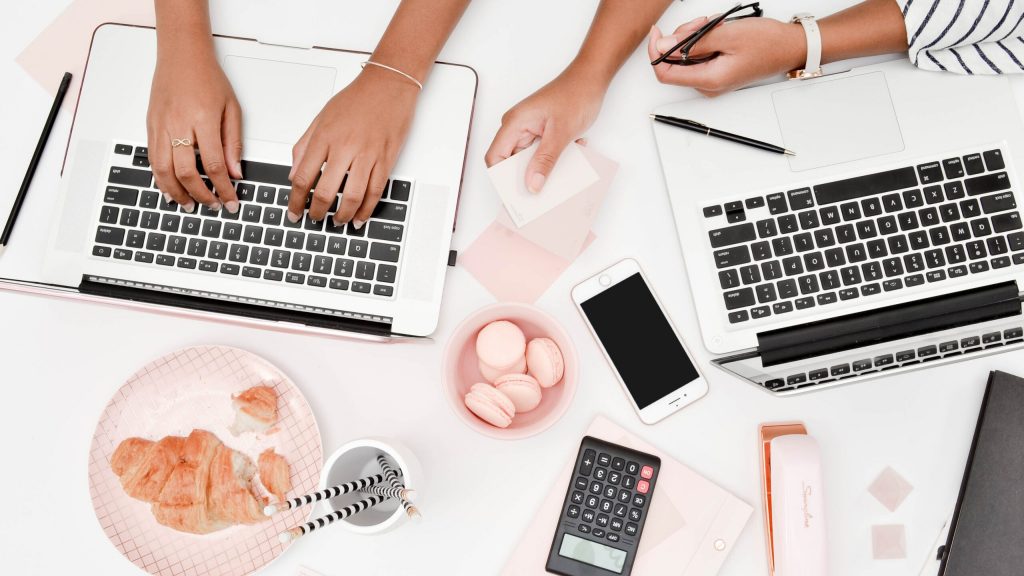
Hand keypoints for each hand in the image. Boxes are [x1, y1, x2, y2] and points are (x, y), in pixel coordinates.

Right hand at [147, 50, 242, 213]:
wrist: (182, 55)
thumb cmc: (208, 78)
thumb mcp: (232, 109)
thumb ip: (233, 143)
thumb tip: (235, 173)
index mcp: (203, 119)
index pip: (214, 165)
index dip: (223, 189)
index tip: (231, 202)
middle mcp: (178, 124)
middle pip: (186, 172)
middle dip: (200, 195)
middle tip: (212, 206)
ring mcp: (160, 125)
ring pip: (163, 170)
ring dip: (176, 192)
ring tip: (188, 204)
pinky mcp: (150, 126)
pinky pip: (152, 159)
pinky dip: (160, 178)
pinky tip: (169, 188)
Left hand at [288, 67, 417, 226]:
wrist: (389, 85)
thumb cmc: (356, 98)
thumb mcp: (321, 117)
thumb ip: (304, 146)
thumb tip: (294, 173)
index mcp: (325, 137)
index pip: (303, 177)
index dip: (296, 200)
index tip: (294, 212)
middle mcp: (345, 148)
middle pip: (325, 192)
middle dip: (317, 212)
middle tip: (314, 219)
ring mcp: (367, 155)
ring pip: (352, 197)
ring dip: (342, 215)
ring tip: (337, 221)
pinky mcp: (386, 160)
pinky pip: (375, 192)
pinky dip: (366, 209)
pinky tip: (359, 217)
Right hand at [485, 68, 605, 191]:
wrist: (591, 78)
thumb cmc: (575, 94)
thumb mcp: (560, 133)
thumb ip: (544, 160)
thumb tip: (531, 184)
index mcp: (514, 123)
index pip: (495, 157)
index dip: (502, 179)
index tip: (515, 196)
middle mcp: (517, 126)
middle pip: (511, 161)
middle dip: (525, 177)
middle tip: (540, 191)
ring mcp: (529, 129)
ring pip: (528, 159)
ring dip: (543, 168)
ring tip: (560, 171)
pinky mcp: (541, 131)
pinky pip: (540, 153)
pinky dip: (553, 158)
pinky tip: (570, 155)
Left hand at [648, 17, 805, 95]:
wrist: (790, 47)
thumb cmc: (767, 43)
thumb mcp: (727, 35)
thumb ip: (692, 42)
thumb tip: (664, 46)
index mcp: (709, 80)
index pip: (665, 73)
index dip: (656, 52)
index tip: (658, 33)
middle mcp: (708, 85)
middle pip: (676, 62)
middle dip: (683, 38)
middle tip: (702, 23)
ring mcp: (713, 81)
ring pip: (687, 57)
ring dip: (695, 37)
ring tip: (715, 26)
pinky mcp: (718, 73)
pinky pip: (699, 57)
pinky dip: (704, 41)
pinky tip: (718, 33)